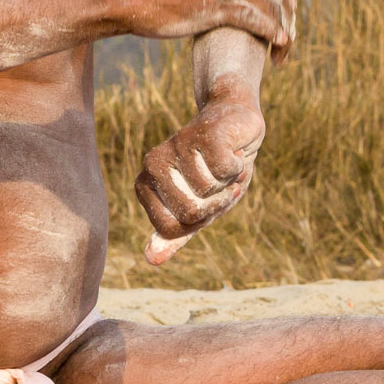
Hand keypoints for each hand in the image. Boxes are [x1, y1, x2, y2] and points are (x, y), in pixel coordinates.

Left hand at [136, 86, 264, 263]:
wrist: (235, 123)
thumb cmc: (213, 170)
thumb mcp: (197, 208)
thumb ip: (176, 234)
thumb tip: (151, 260)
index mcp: (145, 185)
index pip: (171, 229)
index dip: (198, 222)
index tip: (206, 202)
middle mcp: (152, 164)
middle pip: (189, 213)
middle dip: (216, 204)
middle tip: (220, 183)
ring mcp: (175, 146)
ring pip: (208, 191)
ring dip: (229, 183)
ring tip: (225, 164)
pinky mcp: (202, 133)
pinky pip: (224, 170)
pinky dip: (238, 167)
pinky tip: (234, 151)